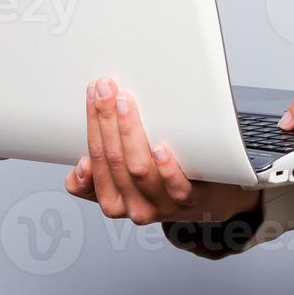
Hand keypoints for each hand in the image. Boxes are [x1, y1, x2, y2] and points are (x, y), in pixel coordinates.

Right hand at [66, 76, 260, 225]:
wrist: (210, 202)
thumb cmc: (165, 183)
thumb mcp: (129, 180)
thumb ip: (104, 169)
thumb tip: (83, 157)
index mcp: (114, 200)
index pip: (96, 160)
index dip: (92, 125)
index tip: (93, 94)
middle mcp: (134, 206)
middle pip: (114, 160)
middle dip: (106, 120)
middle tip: (106, 89)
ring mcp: (163, 204)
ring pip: (139, 170)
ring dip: (130, 133)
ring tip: (125, 104)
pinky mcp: (192, 200)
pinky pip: (177, 188)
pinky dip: (167, 169)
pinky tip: (160, 148)